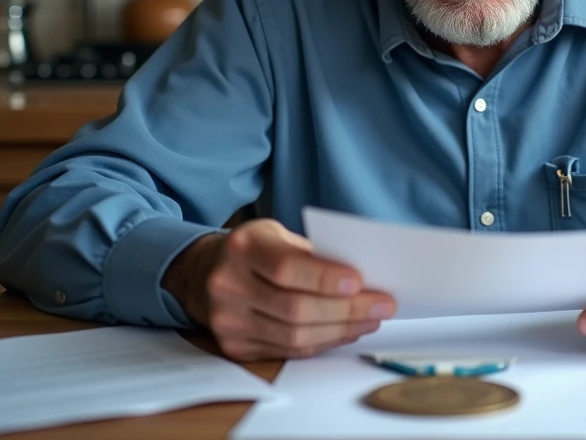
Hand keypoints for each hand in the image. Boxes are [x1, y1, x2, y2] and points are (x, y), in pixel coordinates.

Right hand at [163, 219, 395, 360]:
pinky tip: (346, 331)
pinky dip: (323, 342)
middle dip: (346, 310)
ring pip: (294, 336)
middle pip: (295, 308)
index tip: (360, 282)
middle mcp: (228, 285)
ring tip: (370, 320)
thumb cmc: (254, 250)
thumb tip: (363, 279)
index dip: (324, 278)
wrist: (203, 272)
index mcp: (242, 248)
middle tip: (382, 305)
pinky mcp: (235, 346)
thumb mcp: (276, 234)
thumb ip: (311, 253)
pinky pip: (288, 350)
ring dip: (341, 330)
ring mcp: (229, 321)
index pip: (286, 268)